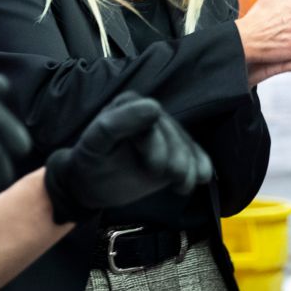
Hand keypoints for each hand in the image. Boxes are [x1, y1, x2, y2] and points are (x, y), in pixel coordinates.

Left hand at [42, 93, 212, 224]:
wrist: (92, 185)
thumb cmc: (90, 161)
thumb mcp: (96, 142)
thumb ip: (117, 123)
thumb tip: (154, 106)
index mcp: (128, 105)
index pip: (150, 118)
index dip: (157, 142)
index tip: (156, 167)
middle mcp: (149, 115)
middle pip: (172, 133)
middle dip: (176, 156)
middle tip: (172, 177)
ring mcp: (164, 134)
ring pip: (185, 144)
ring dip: (189, 165)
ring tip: (183, 185)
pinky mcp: (174, 151)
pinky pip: (193, 154)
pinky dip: (199, 165)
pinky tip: (200, 178)